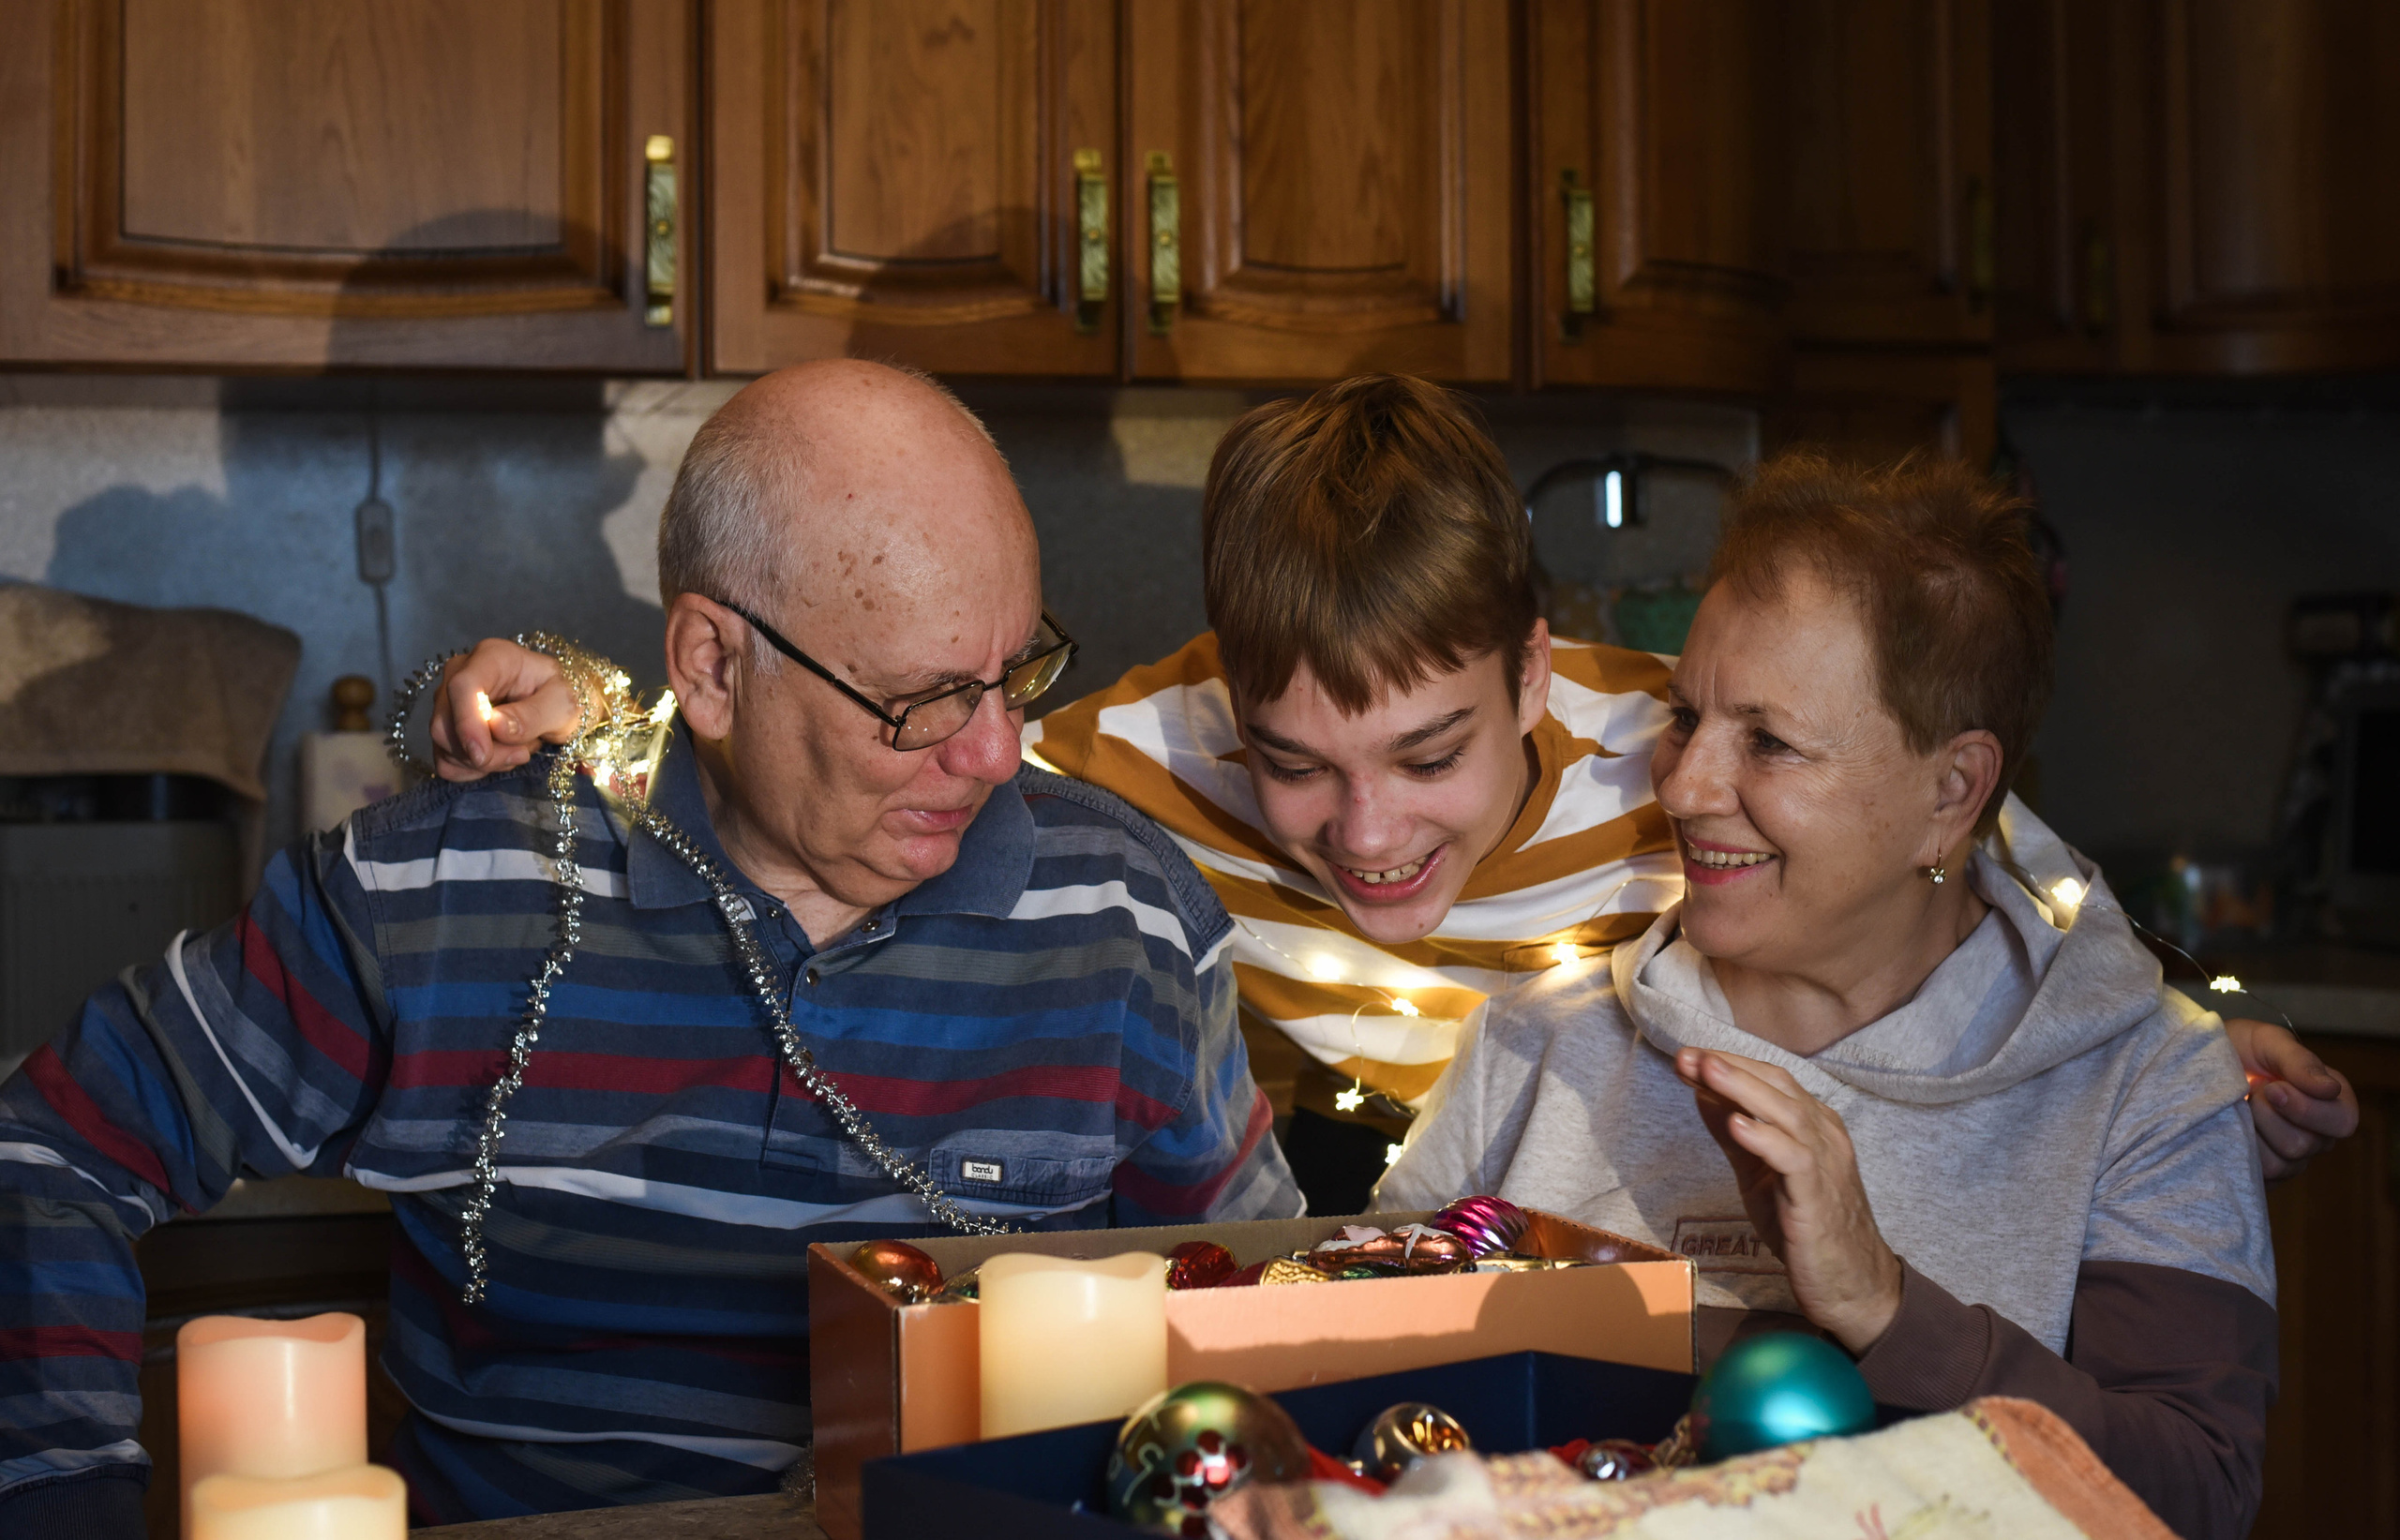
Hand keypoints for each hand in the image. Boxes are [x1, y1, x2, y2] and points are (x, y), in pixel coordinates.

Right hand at [425, 637, 582, 781]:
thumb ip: (534, 714)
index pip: (463, 687)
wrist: (556, 704)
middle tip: (522, 753)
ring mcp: (448, 701)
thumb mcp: (563, 703)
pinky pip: (445, 761)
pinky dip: (472, 770)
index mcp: (492, 657)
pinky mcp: (446, 727)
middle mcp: (460, 674)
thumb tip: (495, 726)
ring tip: (519, 750)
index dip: (467, 723)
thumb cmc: (561, 696)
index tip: (482, 755)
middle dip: (484, 752)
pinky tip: (500, 758)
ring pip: (444, 746)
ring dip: (483, 762)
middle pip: (445, 723)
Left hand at [1675, 1047, 1902, 1353]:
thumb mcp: (1760, 1171)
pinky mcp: (1819, 1197)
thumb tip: (1701, 1092)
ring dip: (1744, 1089)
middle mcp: (1824, 1135)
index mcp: (1812, 1125)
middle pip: (1778, 1087)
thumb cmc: (1805, 1224)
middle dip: (1730, 1068)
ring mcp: (1825, 1163)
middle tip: (1688, 1056)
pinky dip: (1765, 1139)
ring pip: (1787, 1114)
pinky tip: (1737, 1125)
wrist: (1851, 1282)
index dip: (1730, 1065)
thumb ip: (1735, 1134)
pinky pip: (1794, 1159)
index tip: (1687, 1057)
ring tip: (1707, 1071)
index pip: (1771, 1080)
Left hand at [2225, 1015, 2358, 1183]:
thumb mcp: (2267, 1041)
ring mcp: (2289, 1159)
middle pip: (2305, 1145)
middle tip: (2251, 1093)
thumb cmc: (2237, 1049)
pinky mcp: (2260, 1176)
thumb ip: (2299, 1061)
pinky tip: (2228, 1129)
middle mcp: (2316, 1135)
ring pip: (2279, 1164)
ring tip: (2239, 1109)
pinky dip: (2237, 1151)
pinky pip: (2255, 1177)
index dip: (2306, 1108)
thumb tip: (2330, 1089)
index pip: (2342, 1121)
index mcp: (2330, 1102)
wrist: (2194, 1066)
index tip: (2271, 1087)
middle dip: (2268, 1115)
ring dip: (2250, 1131)